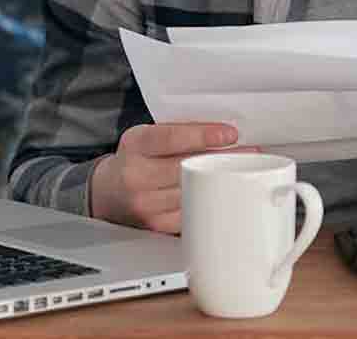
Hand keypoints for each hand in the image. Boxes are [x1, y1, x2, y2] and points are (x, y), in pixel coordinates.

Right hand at [90, 122, 254, 233]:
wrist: (105, 192)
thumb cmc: (134, 159)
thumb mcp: (146, 136)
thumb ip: (179, 131)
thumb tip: (223, 131)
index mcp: (135, 146)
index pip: (170, 138)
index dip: (203, 135)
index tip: (230, 134)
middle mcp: (136, 176)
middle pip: (186, 168)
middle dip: (222, 159)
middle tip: (250, 152)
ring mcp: (145, 205)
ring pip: (193, 192)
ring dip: (222, 182)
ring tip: (243, 171)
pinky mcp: (156, 225)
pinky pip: (192, 213)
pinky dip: (211, 202)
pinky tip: (226, 194)